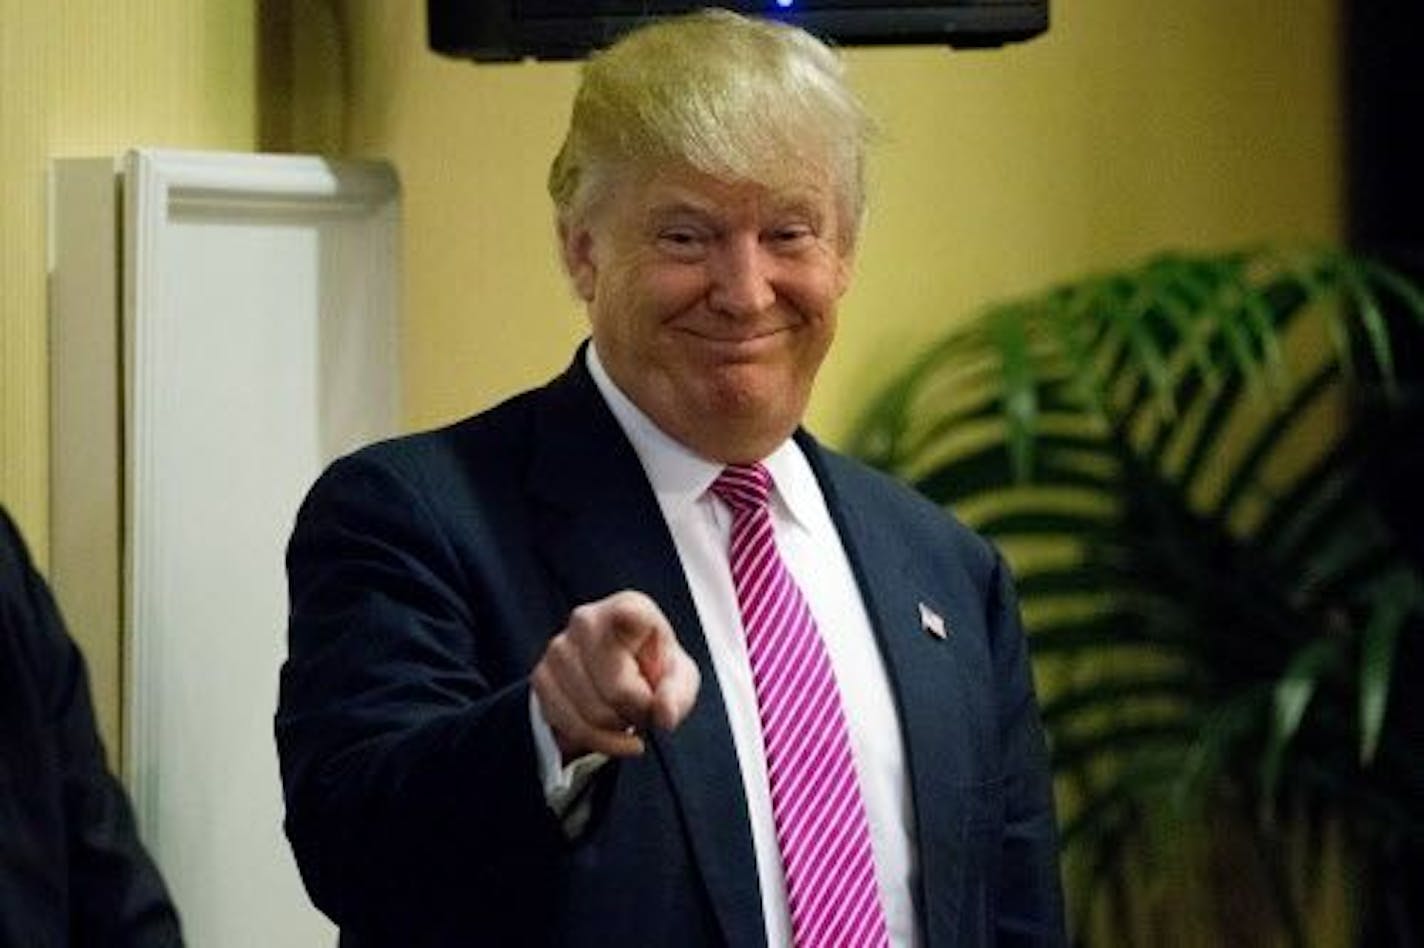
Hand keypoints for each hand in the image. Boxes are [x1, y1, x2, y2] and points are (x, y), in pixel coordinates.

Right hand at [531, 590, 699, 761]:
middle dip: (638, 712)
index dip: (640, 639)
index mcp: (628, 607)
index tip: (654, 662)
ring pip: (593, 714)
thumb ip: (676, 694)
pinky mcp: (540, 676)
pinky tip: (610, 732)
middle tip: (645, 707)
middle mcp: (587, 619)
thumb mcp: (679, 679)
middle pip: (617, 690)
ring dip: (617, 728)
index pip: (631, 614)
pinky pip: (570, 726)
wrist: (620, 679)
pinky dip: (596, 740)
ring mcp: (558, 647)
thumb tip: (665, 715)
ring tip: (626, 714)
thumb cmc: (654, 672)